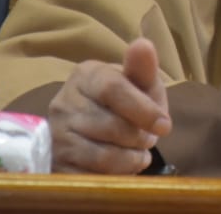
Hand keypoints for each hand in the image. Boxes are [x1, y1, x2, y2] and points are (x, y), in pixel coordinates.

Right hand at [48, 38, 172, 172]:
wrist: (97, 128)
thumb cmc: (126, 100)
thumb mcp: (140, 83)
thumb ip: (143, 68)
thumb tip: (143, 44)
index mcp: (86, 75)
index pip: (113, 89)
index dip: (143, 110)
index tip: (165, 126)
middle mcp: (63, 103)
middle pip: (110, 126)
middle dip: (139, 137)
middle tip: (148, 139)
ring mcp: (56, 135)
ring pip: (101, 156)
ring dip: (130, 159)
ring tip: (137, 153)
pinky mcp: (55, 164)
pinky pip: (89, 177)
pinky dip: (113, 177)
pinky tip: (122, 168)